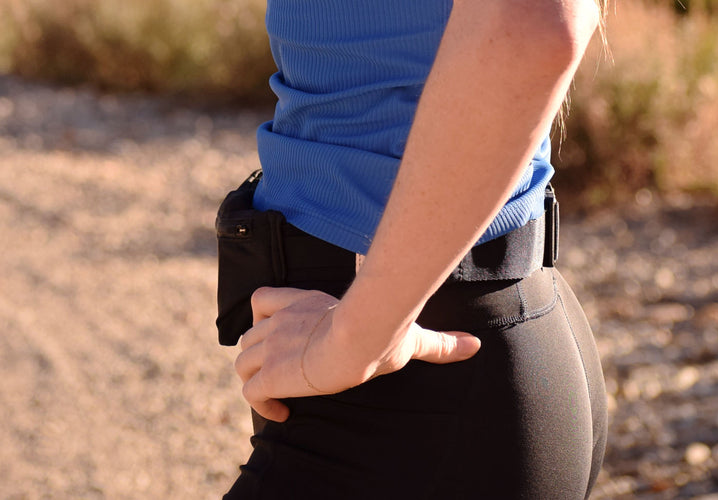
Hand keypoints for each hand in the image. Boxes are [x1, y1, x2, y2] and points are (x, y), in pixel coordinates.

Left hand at [234, 285, 479, 422]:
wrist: (361, 337)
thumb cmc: (385, 332)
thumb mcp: (408, 335)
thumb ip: (437, 342)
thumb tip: (474, 346)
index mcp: (302, 303)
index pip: (262, 301)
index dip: (264, 321)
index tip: (285, 347)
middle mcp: (281, 322)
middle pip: (248, 335)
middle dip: (258, 354)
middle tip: (282, 373)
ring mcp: (272, 347)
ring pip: (243, 361)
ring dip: (256, 378)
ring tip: (280, 394)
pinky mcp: (270, 375)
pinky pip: (250, 392)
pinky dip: (261, 405)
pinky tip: (282, 415)